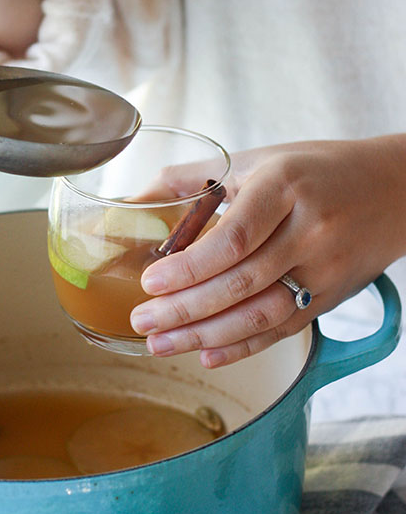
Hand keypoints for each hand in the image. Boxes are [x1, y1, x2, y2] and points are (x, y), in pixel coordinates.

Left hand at [130, 135, 405, 366]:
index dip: (189, 267)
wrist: (394, 189)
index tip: (150, 282)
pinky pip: (283, 329)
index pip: (233, 237)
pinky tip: (206, 354)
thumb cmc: (316, 169)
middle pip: (240, 282)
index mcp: (284, 187)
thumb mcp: (258, 159)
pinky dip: (242, 346)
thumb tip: (134, 200)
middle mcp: (309, 230)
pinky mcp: (332, 297)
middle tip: (142, 320)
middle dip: (184, 309)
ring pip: (261, 314)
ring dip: (205, 336)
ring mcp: (325, 269)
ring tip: (160, 344)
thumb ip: (195, 178)